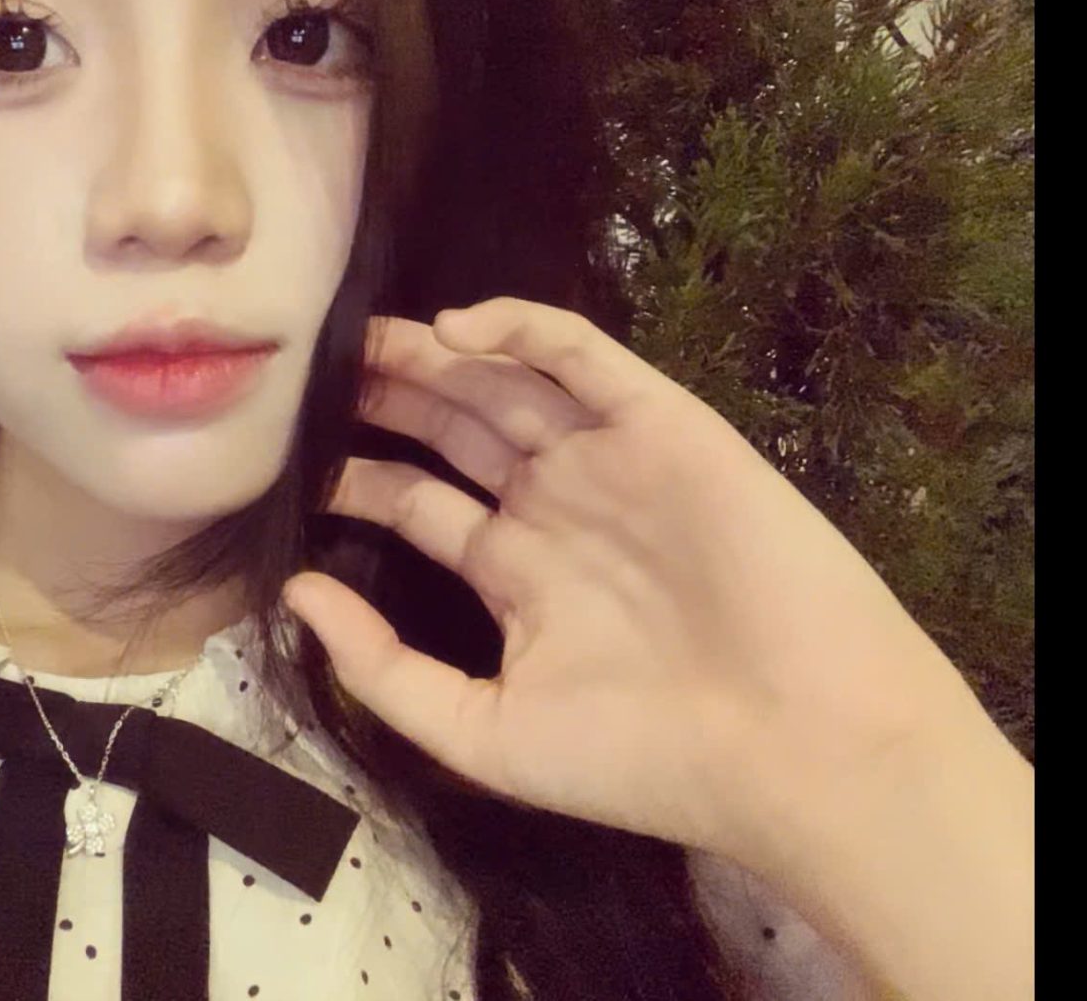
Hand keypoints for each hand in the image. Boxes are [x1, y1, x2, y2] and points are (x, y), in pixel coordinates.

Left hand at [281, 297, 1010, 864]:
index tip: (289, 457)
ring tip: (365, 337)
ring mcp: (612, 464)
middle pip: (456, 430)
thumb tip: (292, 597)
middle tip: (315, 368)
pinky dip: (520, 328)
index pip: (420, 507)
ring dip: (436, 358)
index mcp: (521, 580)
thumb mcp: (483, 734)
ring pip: (506, 385)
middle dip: (388, 397)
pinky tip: (452, 327)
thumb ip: (383, 669)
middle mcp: (561, 511)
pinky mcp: (664, 427)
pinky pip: (582, 357)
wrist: (798, 744)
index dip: (357, 479)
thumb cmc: (644, 759)